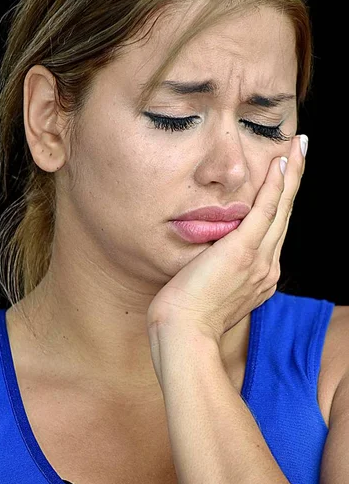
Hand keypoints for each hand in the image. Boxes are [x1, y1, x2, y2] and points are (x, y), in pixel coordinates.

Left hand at [147, 135, 306, 342]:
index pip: (273, 232)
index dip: (281, 203)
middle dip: (293, 181)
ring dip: (291, 175)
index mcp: (260, 277)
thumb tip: (212, 258)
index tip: (284, 182)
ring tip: (298, 147)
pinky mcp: (242, 252)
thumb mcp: (211, 292)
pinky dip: (276, 186)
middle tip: (300, 151)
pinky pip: (266, 211)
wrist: (184, 336)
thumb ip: (219, 272)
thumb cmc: (187, 318)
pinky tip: (282, 163)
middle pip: (284, 216)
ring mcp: (259, 261)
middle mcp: (267, 268)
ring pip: (281, 209)